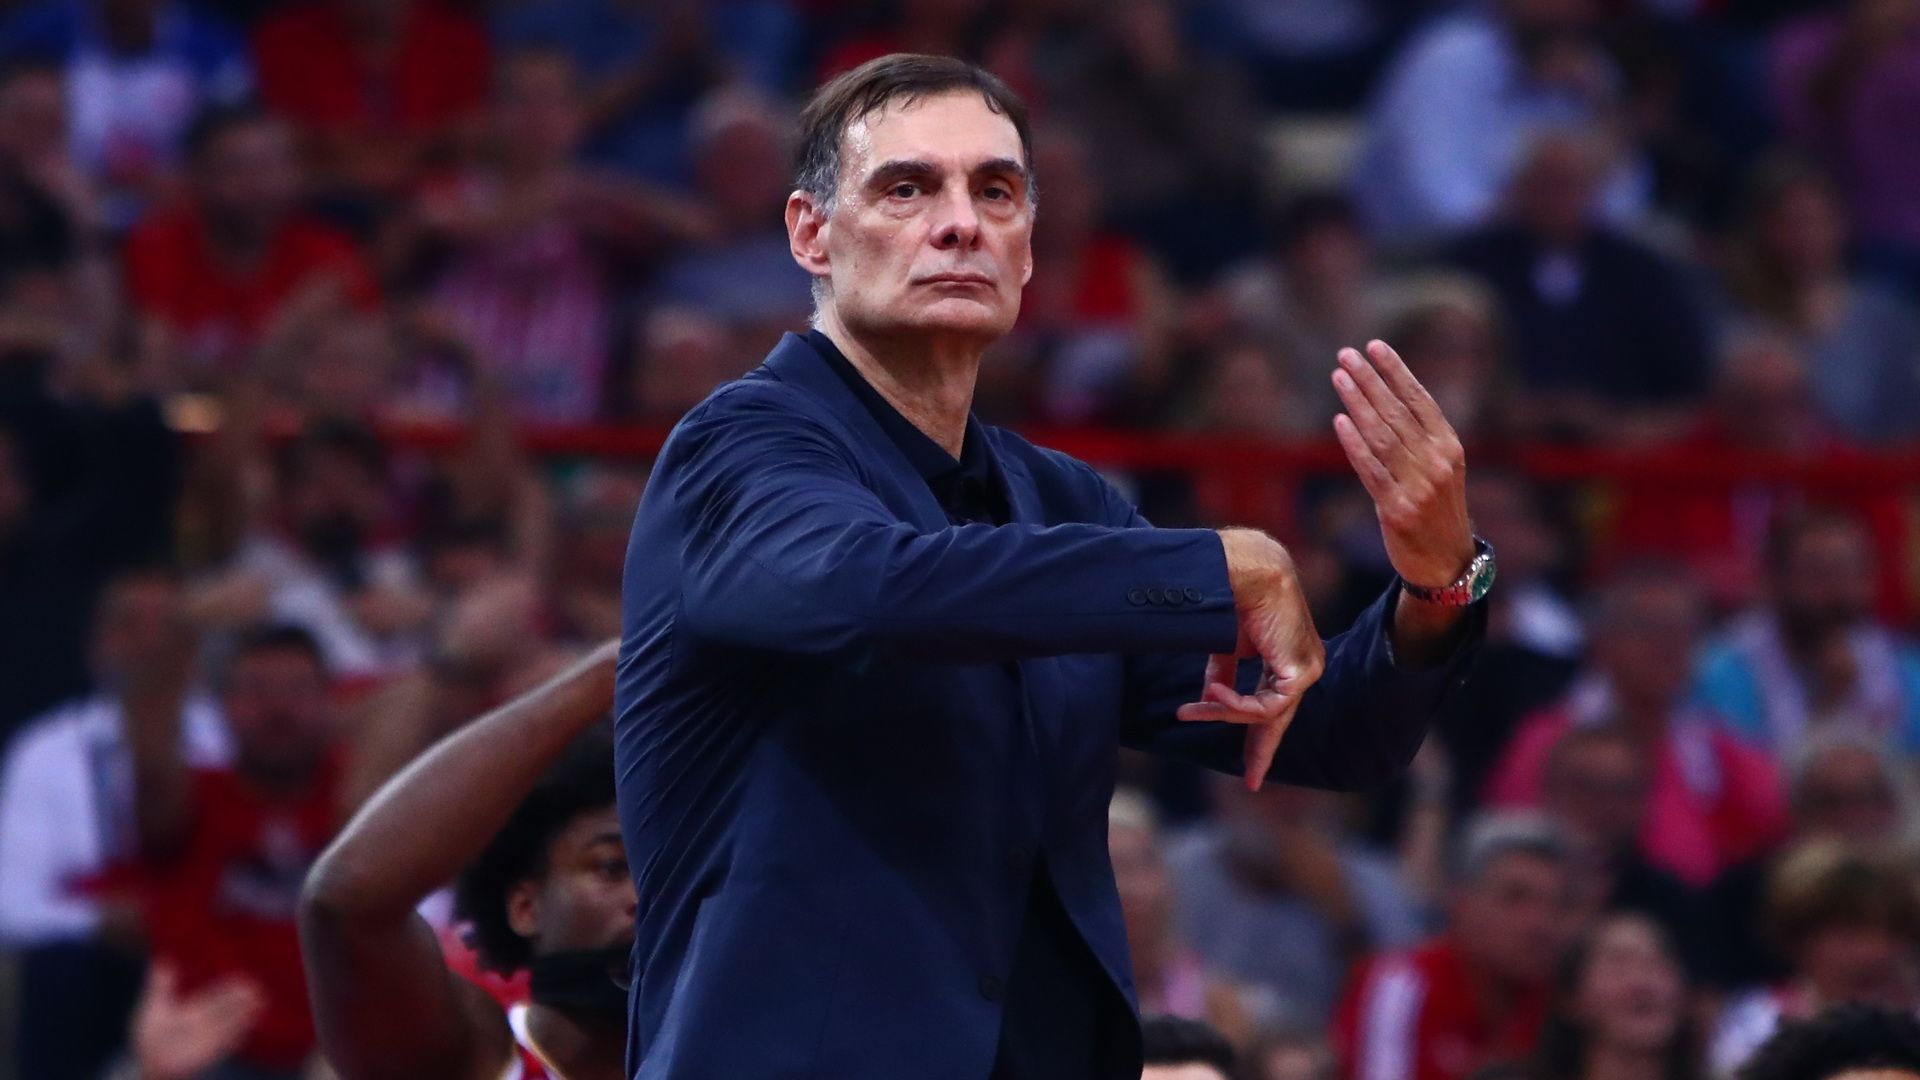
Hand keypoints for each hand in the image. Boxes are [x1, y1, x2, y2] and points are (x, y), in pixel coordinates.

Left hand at [131, 962, 265, 1079]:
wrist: (149, 1063)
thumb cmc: (151, 1037)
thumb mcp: (155, 1008)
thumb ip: (160, 987)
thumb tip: (162, 961)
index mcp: (194, 1011)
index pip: (215, 997)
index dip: (229, 990)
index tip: (244, 980)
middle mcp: (204, 1024)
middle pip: (226, 1010)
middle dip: (241, 1002)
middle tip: (258, 991)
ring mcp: (207, 1039)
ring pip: (229, 1025)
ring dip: (244, 1017)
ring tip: (259, 1006)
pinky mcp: (208, 1055)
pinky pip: (225, 1045)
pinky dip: (236, 1037)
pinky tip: (247, 1030)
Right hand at [1179, 529, 1325, 791]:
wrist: (1242, 572)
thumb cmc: (1233, 599)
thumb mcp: (1225, 648)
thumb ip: (1221, 675)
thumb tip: (1207, 701)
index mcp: (1286, 658)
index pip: (1273, 703)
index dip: (1258, 735)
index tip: (1251, 769)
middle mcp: (1302, 665)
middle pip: (1279, 718)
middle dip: (1261, 749)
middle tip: (1252, 782)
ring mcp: (1306, 668)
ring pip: (1266, 713)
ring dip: (1225, 714)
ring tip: (1190, 711)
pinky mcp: (1302, 670)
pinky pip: (1267, 705)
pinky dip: (1235, 705)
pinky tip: (1211, 697)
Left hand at [1330, 341, 1473, 589]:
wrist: (1447, 563)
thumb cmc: (1437, 510)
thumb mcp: (1440, 469)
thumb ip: (1418, 439)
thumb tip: (1382, 399)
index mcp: (1450, 447)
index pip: (1420, 399)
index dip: (1396, 371)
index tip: (1374, 346)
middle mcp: (1437, 462)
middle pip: (1396, 412)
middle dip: (1369, 379)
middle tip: (1346, 354)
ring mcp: (1418, 486)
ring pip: (1381, 435)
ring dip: (1357, 402)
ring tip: (1338, 377)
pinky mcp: (1397, 510)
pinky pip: (1371, 470)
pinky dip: (1354, 444)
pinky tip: (1340, 421)